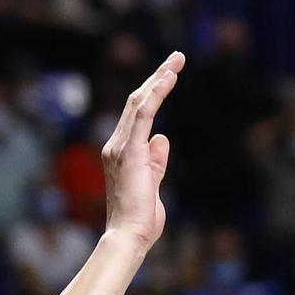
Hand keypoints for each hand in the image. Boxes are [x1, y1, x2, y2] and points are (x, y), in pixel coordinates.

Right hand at [101, 51, 183, 250]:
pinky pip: (142, 116)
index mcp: (123, 151)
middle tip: (178, 58)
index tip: (170, 74)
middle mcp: (116, 144)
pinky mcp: (129, 152)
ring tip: (177, 62)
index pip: (138, 114)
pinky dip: (155, 95)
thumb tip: (162, 139)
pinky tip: (168, 79)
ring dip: (159, 80)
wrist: (129, 236)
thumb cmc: (141, 218)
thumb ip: (156, 161)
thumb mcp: (154, 184)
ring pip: (139, 103)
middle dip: (158, 77)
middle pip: (138, 101)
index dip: (154, 92)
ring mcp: (120, 147)